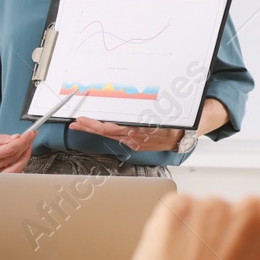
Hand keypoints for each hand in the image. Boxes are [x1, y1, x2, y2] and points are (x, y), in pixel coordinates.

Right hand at [0, 130, 35, 172]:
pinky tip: (21, 160)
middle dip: (26, 146)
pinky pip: (10, 176)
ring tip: (27, 147)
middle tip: (30, 138)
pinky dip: (19, 168)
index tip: (29, 134)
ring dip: (24, 157)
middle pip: (14, 158)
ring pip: (15, 168)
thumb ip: (0, 138)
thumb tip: (15, 138)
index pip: (9, 149)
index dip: (22, 141)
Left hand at [67, 117, 182, 150]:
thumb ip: (147, 115)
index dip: (94, 124)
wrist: (185, 136)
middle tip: (74, 123)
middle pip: (106, 132)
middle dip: (88, 127)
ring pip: (109, 136)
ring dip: (94, 129)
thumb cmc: (175, 121)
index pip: (109, 128)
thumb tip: (131, 114)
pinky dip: (106, 132)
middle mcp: (134, 138)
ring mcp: (134, 142)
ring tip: (80, 125)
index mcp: (138, 130)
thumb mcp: (163, 114)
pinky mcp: (135, 144)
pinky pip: (117, 138)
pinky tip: (97, 128)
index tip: (82, 119)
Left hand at [119, 195, 259, 259]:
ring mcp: (212, 207)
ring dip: (201, 232)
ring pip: (208, 214)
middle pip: (241, 215)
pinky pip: (177, 213)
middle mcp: (252, 211)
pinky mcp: (176, 209)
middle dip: (230, 236)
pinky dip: (174, 231)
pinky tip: (174, 259)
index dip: (257, 246)